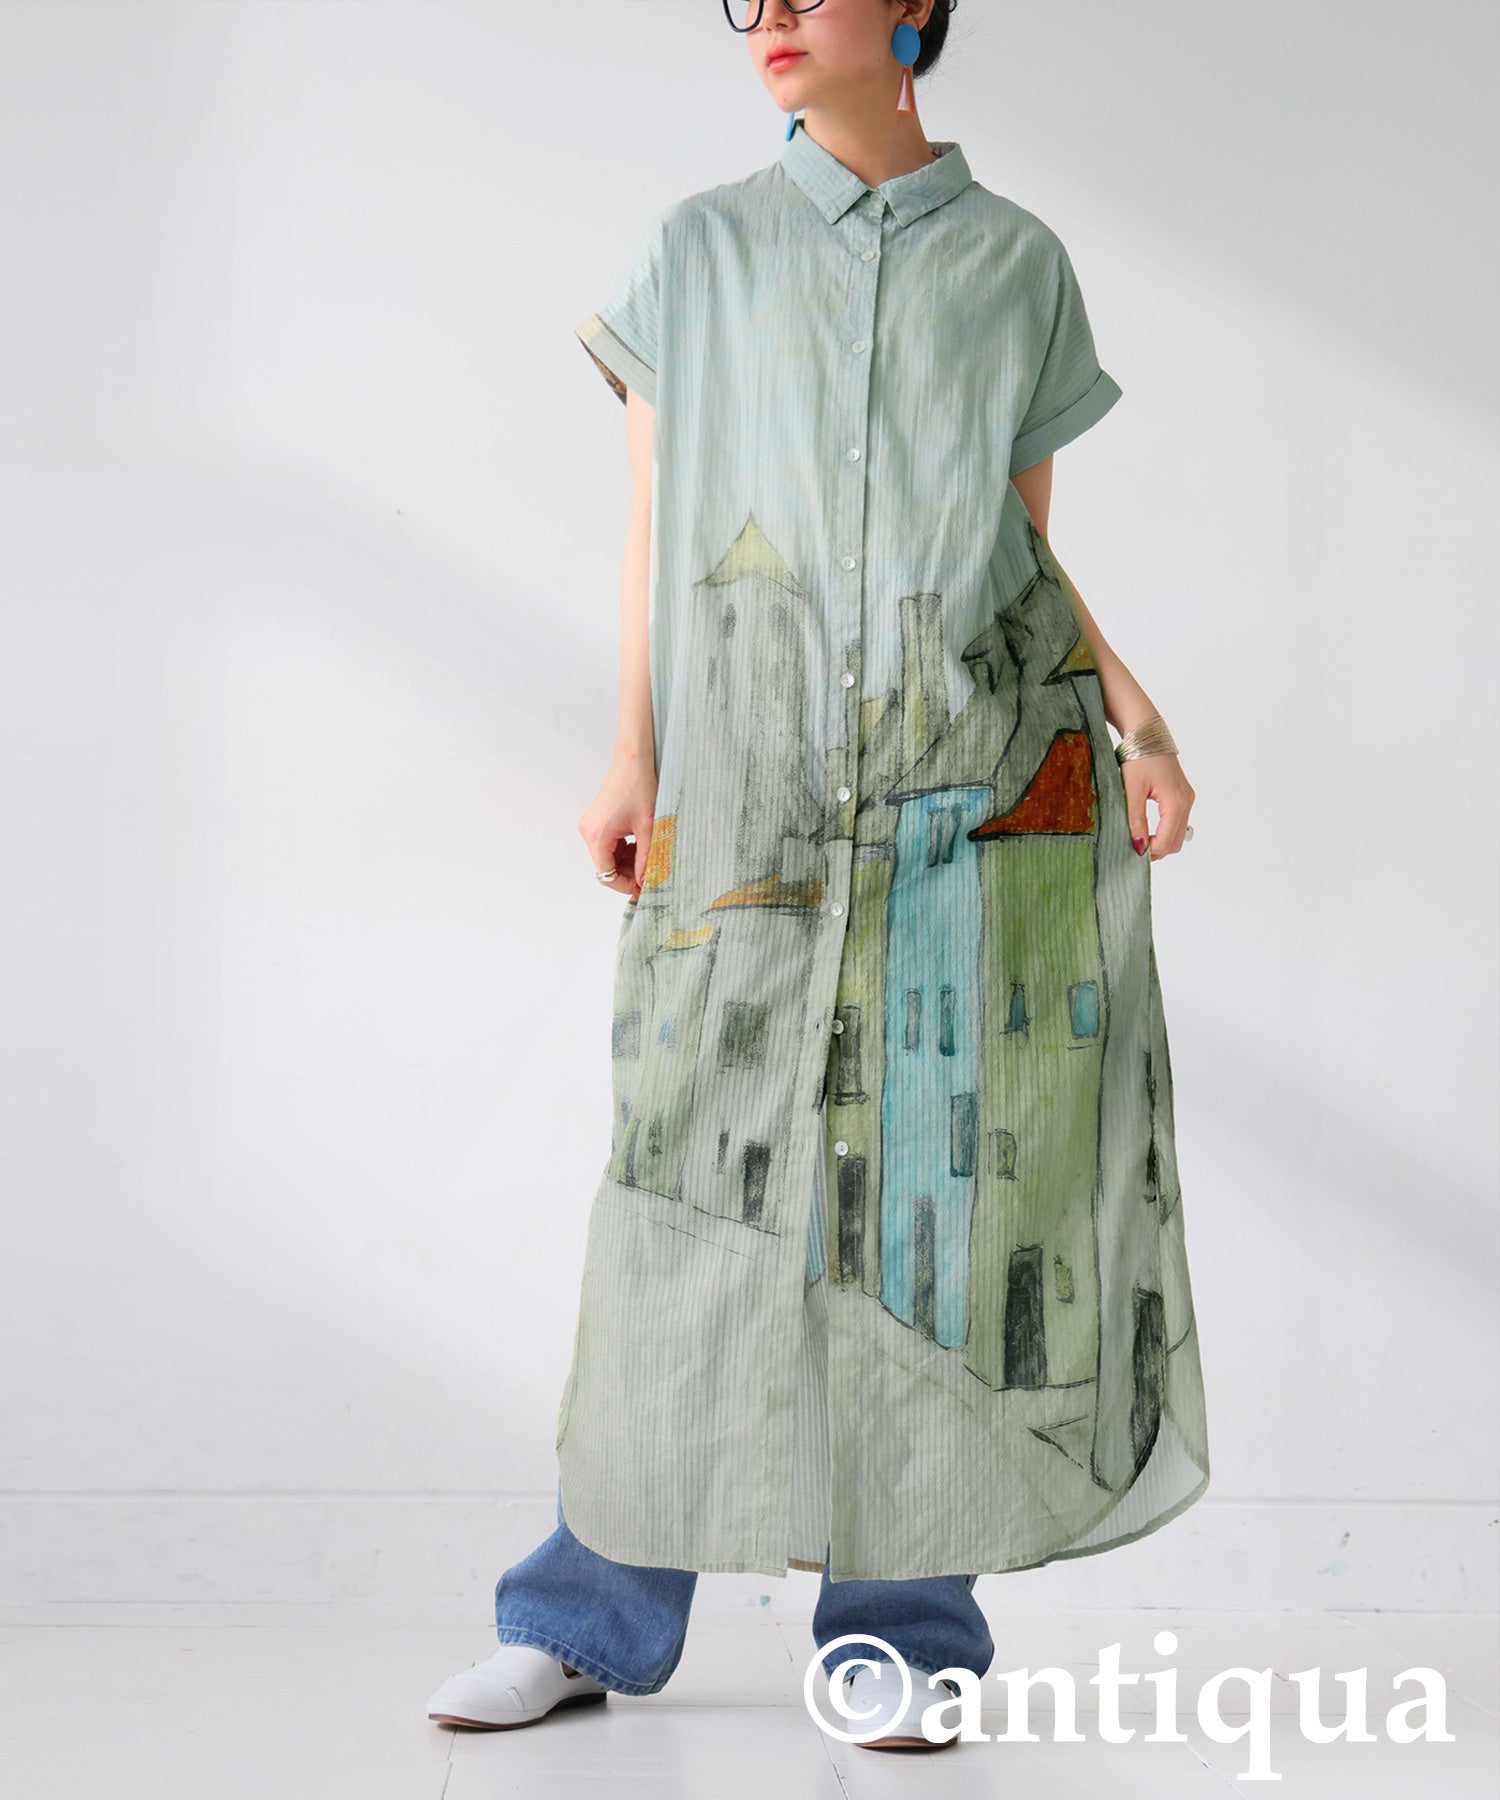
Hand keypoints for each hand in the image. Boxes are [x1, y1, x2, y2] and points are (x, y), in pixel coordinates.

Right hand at [578, 756, 657, 901]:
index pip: (606, 875)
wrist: (634, 760)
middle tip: (649, 874)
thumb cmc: (639, 786)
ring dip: (627, 861)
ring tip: (648, 856)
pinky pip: (609, 844)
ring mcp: (591, 826)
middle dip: (627, 873)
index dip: (625, 885)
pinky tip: (640, 844)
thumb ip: (646, 858)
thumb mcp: (648, 828)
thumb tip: (645, 881)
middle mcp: (589, 832)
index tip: (642, 888)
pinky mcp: (597, 821)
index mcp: (597, 836)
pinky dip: (624, 849)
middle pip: (605, 866)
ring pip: (608, 856)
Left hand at [1123, 753, 1194, 859]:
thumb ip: (1135, 820)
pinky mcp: (1183, 796)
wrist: (1146, 734)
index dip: (1149, 851)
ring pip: (1178, 834)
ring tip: (1138, 837)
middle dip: (1156, 849)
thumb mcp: (1132, 790)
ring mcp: (1187, 798)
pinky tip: (1147, 828)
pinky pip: (1177, 822)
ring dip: (1160, 841)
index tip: (1131, 851)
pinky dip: (1164, 831)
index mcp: (1176, 801)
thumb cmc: (1138, 757)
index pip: (1167, 841)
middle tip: (1133, 847)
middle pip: (1175, 842)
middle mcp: (1186, 801)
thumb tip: (1138, 846)